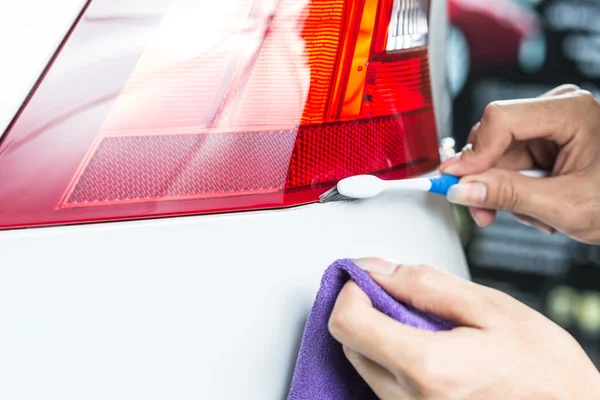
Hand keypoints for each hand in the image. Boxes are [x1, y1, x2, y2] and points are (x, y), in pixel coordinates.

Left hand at [329, 258, 599, 398]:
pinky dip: (390, 358)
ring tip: (420, 323)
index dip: (351, 291)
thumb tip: (379, 270)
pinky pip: (383, 385)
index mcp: (427, 368)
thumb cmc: (544, 372)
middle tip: (395, 294)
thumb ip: (426, 285)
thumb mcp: (490, 309)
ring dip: (376, 334)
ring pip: (363, 364)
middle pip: (349, 344)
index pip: (348, 323)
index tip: (366, 278)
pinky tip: (422, 347)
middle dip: (363, 310)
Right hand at [439, 84, 599, 243]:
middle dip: (487, 180)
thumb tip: (462, 190)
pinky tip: (534, 205)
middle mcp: (558, 110)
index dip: (474, 153)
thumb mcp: (563, 205)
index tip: (457, 182)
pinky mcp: (547, 141)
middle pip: (494, 138)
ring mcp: (552, 125)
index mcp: (571, 111)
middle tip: (484, 212)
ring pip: (498, 155)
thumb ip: (507, 195)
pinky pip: (511, 162)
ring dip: (503, 190)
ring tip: (531, 215)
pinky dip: (514, 188)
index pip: (501, 119)